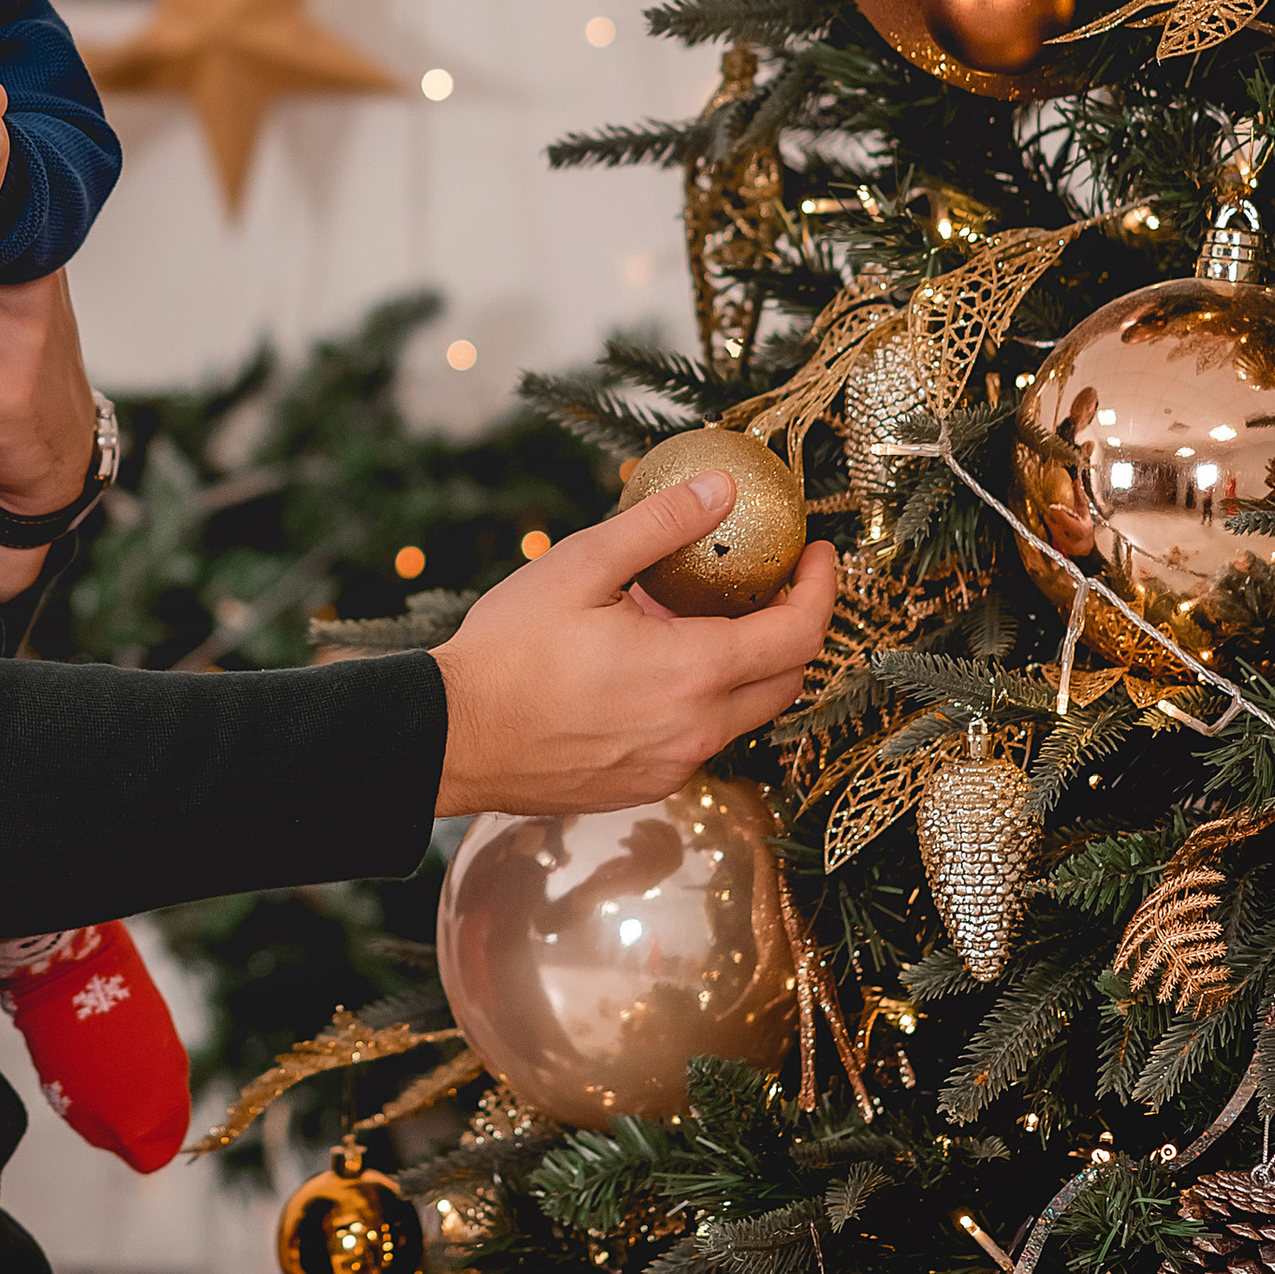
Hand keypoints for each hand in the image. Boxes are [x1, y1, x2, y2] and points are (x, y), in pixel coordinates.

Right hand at [430, 476, 836, 818]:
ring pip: (744, 713)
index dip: (821, 589)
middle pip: (786, 680)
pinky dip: (704, 697)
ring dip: (746, 664)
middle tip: (777, 580)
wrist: (452, 737)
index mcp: (692, 672)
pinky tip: (657, 664)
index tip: (819, 553)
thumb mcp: (580, 565)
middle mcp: (697, 730)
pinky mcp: (646, 785)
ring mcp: (674, 766)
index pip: (797, 634)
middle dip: (797, 627)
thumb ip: (659, 525)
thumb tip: (721, 488)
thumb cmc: (508, 649)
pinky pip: (701, 737)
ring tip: (702, 615)